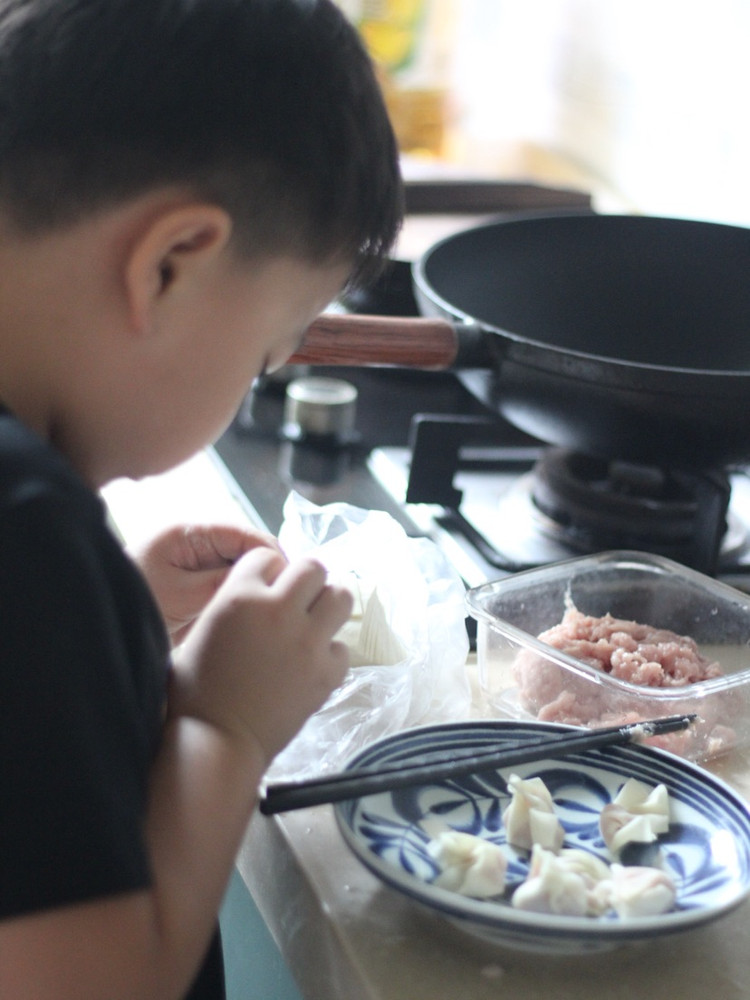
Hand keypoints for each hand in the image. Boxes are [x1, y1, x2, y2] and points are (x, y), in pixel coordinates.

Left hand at [130, 523, 281, 644]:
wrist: (99, 629)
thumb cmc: (132, 604)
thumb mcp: (181, 595)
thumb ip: (223, 582)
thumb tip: (266, 576)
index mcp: (189, 534)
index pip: (245, 533)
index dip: (271, 554)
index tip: (287, 580)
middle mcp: (197, 545)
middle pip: (249, 551)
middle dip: (268, 572)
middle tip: (286, 600)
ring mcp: (199, 566)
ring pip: (244, 572)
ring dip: (257, 588)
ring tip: (274, 611)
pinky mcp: (199, 589)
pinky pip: (231, 590)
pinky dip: (244, 602)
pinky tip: (256, 619)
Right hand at [171, 547, 352, 764]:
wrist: (216, 742)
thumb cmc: (194, 692)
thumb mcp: (201, 632)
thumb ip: (232, 603)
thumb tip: (255, 592)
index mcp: (240, 596)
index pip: (267, 556)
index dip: (267, 571)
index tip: (266, 588)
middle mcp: (279, 610)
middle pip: (313, 567)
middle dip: (305, 581)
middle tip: (297, 601)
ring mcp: (308, 641)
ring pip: (341, 596)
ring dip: (328, 605)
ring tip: (314, 623)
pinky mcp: (327, 672)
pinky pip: (342, 646)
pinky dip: (330, 652)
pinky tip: (312, 664)